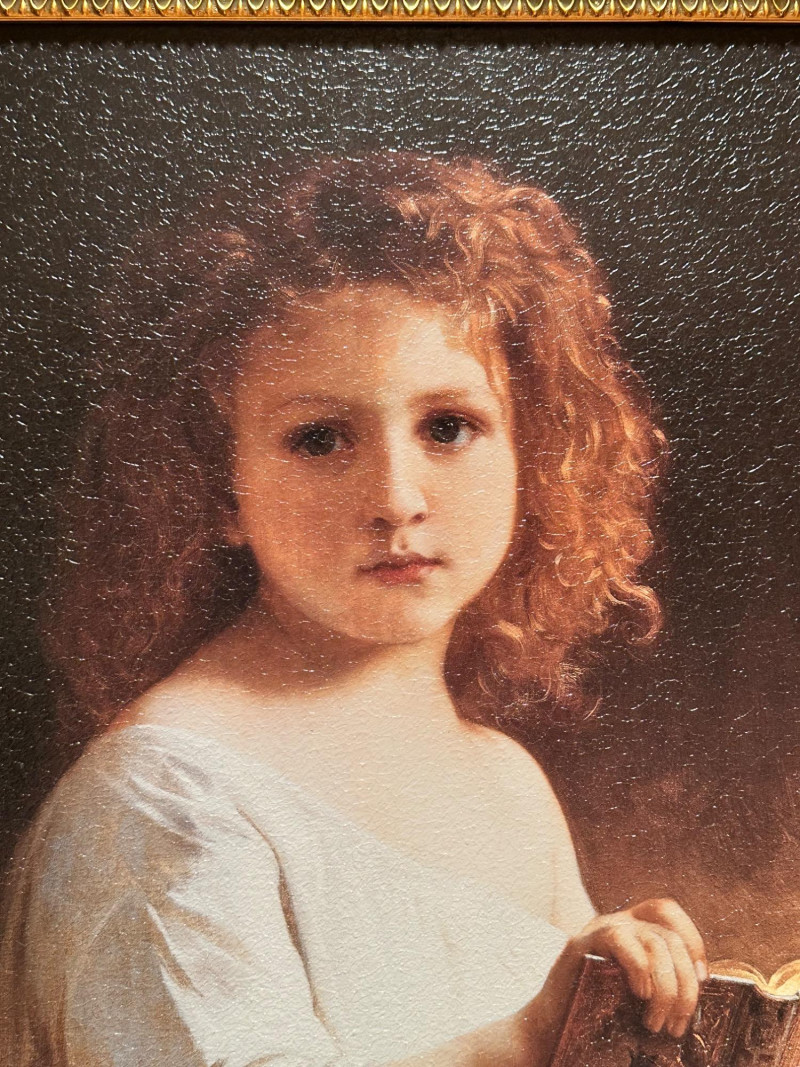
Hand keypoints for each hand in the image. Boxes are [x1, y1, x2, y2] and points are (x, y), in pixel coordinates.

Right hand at [513, 898, 707, 1066]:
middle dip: (685, 983)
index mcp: (631, 930)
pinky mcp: (580, 945)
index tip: (702, 978)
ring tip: (656, 1022)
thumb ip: (659, 980)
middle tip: (678, 1022)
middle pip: (669, 935)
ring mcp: (598, 930)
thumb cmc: (595, 1015)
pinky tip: (639, 993)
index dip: (693, 940)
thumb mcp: (635, 993)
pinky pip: (619, 939)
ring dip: (666, 989)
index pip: (667, 913)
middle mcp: (617, 923)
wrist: (550, 1028)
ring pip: (653, 941)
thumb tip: (697, 988)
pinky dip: (639, 967)